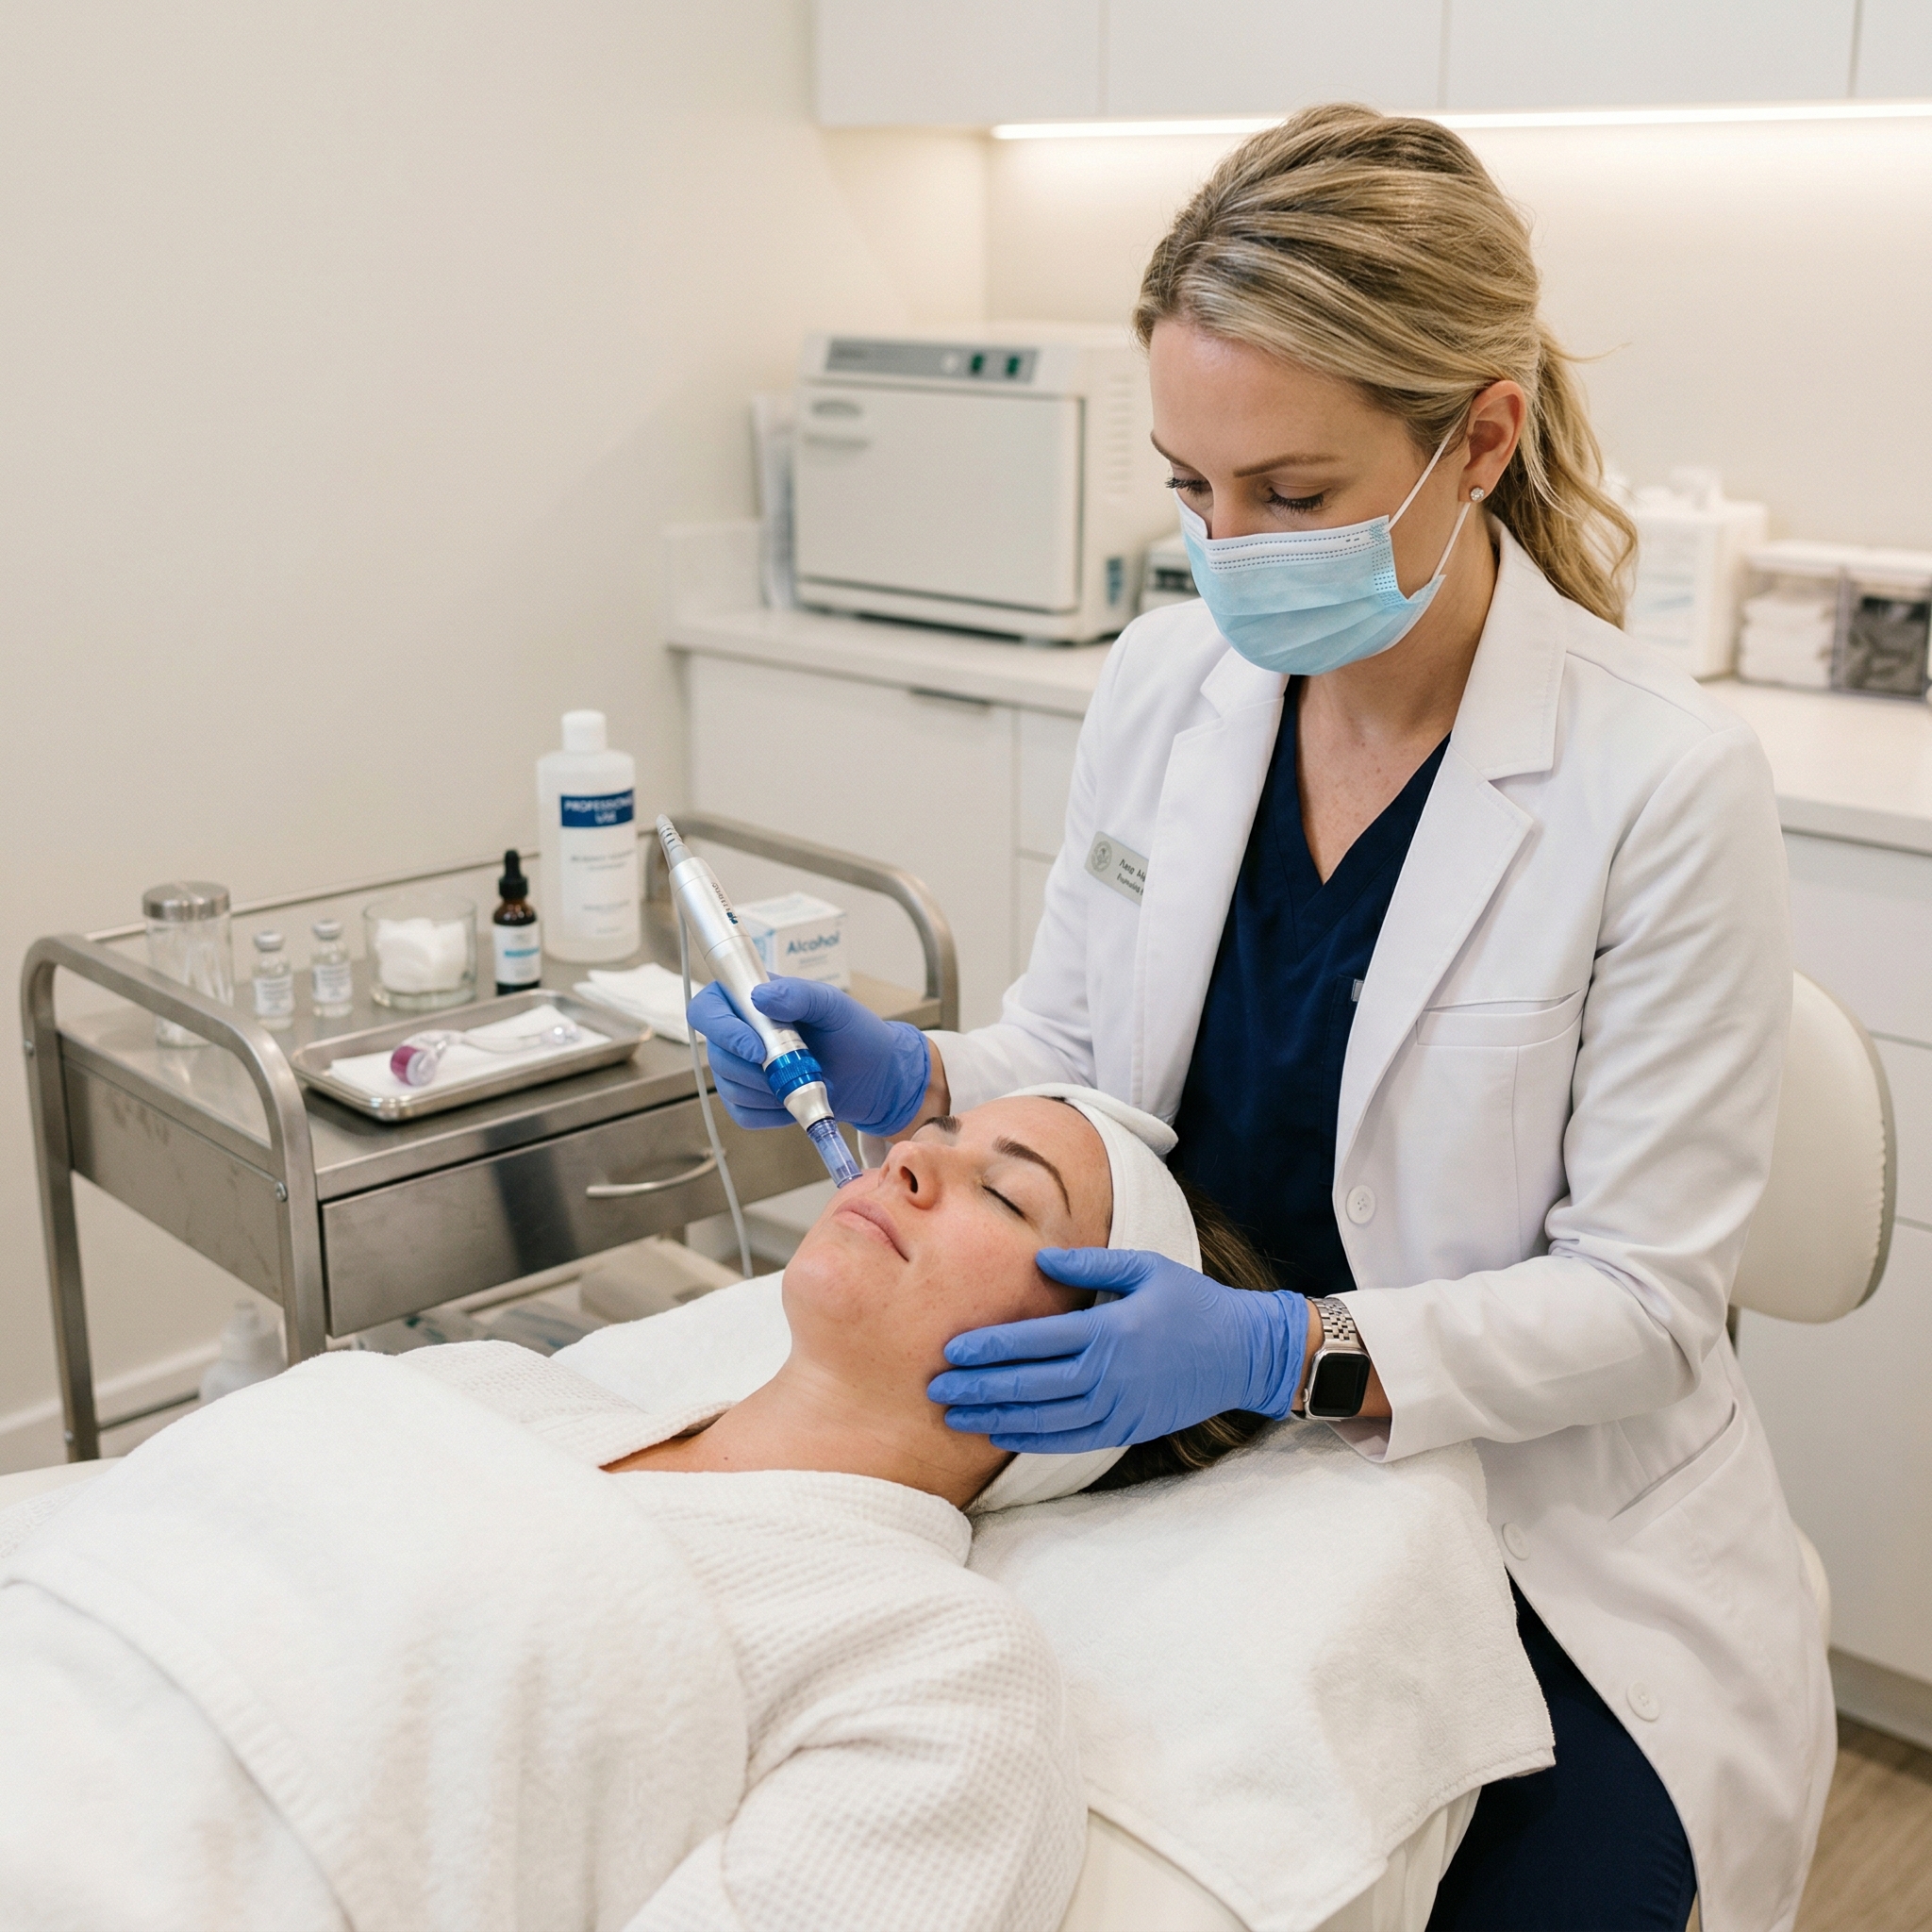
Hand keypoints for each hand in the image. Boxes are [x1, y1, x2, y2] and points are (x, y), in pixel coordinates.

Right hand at [685, 975, 932, 1135]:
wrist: (874, 1077)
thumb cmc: (854, 1033)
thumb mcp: (834, 1006)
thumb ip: (799, 994)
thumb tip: (760, 997)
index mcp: (750, 1000)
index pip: (707, 1009)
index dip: (722, 1031)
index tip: (756, 1049)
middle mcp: (739, 1033)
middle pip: (716, 1055)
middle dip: (755, 1070)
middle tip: (796, 1069)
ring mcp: (742, 1069)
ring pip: (729, 1087)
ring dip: (768, 1093)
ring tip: (804, 1083)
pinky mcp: (751, 1101)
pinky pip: (743, 1114)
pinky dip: (770, 1114)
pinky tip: (795, 1104)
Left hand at [927, 1248, 1310, 1452]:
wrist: (1243, 1353)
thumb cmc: (1193, 1302)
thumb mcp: (1145, 1268)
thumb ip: (1089, 1265)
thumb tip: (1039, 1258)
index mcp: (1108, 1332)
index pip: (1033, 1343)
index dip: (989, 1349)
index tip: (951, 1351)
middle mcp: (1108, 1375)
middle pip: (1028, 1387)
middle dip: (977, 1389)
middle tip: (934, 1390)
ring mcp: (1117, 1408)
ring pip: (1043, 1421)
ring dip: (995, 1420)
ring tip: (955, 1418)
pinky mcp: (1126, 1429)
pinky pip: (1069, 1440)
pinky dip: (1031, 1440)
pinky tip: (1001, 1436)